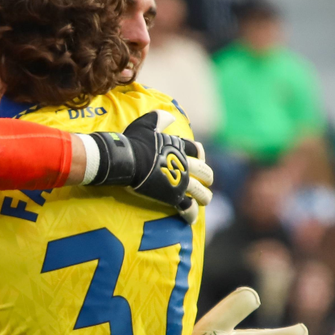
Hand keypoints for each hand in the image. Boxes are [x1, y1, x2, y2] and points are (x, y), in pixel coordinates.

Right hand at [89, 110, 212, 223]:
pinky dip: (190, 214)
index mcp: (179, 148)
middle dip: (207, 178)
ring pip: (202, 193)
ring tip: (202, 201)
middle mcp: (184, 165)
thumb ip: (159, 119)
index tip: (199, 158)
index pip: (197, 150)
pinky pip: (188, 208)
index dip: (200, 155)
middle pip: (205, 172)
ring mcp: (181, 181)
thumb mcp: (146, 125)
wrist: (128, 160)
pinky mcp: (174, 196)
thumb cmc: (133, 142)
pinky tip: (189, 218)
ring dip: (204, 198)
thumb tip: (169, 116)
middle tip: (206, 183)